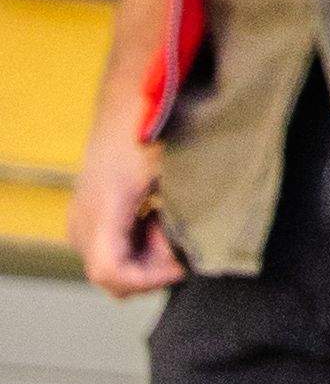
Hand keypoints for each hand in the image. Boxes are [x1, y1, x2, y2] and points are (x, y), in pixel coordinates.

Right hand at [65, 110, 173, 296]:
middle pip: (112, 276)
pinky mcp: (85, 219)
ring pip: (111, 266)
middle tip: (180, 238)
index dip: (148, 280)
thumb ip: (183, 216)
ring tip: (168, 221)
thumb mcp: (176, 172)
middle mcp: (83, 222)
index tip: (181, 266)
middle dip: (152, 268)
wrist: (128, 103)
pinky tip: (156, 216)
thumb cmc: (156, 131)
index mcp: (104, 209)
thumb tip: (194, 254)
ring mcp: (80, 222)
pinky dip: (137, 244)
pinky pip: (109, 249)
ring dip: (146, 256)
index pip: (110, 272)